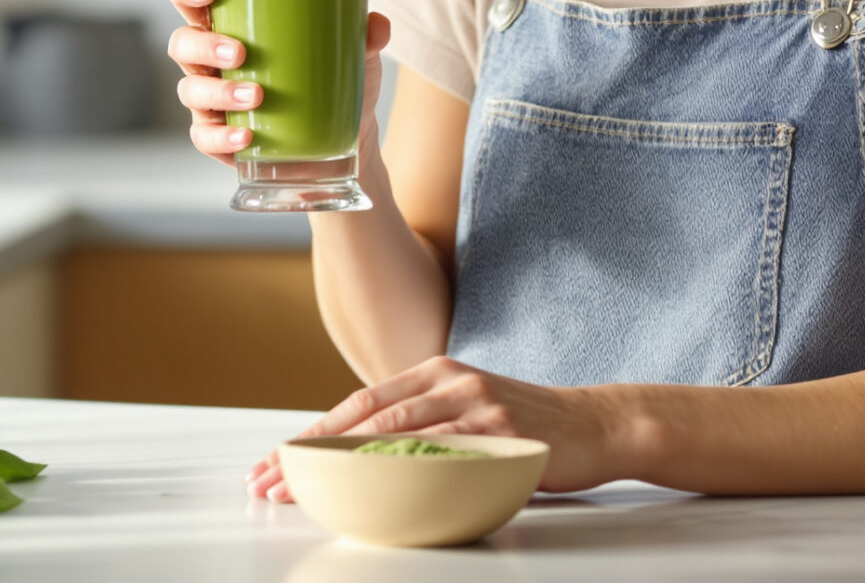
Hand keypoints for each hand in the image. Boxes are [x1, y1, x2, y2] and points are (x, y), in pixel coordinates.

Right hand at [165, 0, 389, 167]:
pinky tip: (246, 137)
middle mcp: (212, 59)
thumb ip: (365, 35)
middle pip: (182, 42)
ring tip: (255, 95)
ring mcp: (212, 99)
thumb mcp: (355, 52)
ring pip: (190, 89)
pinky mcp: (220, 138)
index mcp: (233, 24)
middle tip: (239, 51)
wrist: (348, 136)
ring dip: (218, 92)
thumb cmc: (336, 76)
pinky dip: (222, 138)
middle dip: (203, 45)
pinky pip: (204, 136)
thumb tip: (377, 24)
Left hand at [243, 356, 629, 501]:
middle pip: (363, 418)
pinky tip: (370, 490)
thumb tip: (366, 455)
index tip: (275, 462)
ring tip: (304, 490)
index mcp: (433, 374)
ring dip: (341, 464)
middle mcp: (448, 381)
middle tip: (269, 479)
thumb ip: (424, 423)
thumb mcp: (468, 410)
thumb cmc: (527, 424)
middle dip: (310, 451)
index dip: (312, 434)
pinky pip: (442, 454)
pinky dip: (401, 471)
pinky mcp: (500, 432)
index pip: (359, 405)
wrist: (595, 423)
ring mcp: (474, 405)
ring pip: (392, 433)